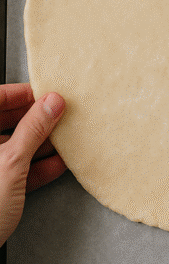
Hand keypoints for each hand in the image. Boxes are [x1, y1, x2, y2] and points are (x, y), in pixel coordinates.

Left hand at [0, 84, 65, 245]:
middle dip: (35, 120)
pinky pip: (16, 170)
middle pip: (4, 123)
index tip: (48, 93)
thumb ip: (32, 130)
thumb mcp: (10, 162)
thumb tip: (51, 102)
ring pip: (13, 146)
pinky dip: (37, 167)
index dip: (20, 93)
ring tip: (67, 140)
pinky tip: (59, 164)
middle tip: (62, 115)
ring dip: (41, 144)